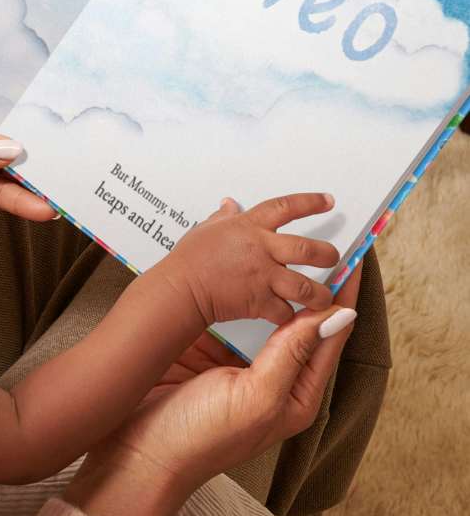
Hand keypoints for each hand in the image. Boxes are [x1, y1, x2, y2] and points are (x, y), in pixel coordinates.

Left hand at [0, 92, 55, 220]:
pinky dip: (16, 202)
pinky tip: (39, 208)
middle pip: (6, 149)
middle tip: (73, 170)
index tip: (59, 136)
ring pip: (6, 176)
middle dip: (39, 160)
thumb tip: (12, 150)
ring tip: (62, 197)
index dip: (27, 127)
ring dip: (33, 186)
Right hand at [66, 270, 358, 515]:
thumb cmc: (200, 437)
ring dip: (267, 283)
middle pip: (299, 322)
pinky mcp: (202, 351)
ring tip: (274, 247)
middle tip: (316, 244)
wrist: (138, 453)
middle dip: (308, 285)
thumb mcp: (256, 396)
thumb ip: (293, 353)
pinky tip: (231, 268)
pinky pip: (225, 314)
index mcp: (295, 394)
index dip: (341, 297)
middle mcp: (269, 376)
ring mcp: (235, 362)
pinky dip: (232, 291)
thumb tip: (336, 315)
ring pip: (260, 313)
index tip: (351, 259)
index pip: (330, 335)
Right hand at [155, 194, 339, 328]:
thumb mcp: (206, 229)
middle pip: (309, 249)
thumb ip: (223, 217)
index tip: (328, 200)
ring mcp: (264, 276)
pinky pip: (285, 310)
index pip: (286, 207)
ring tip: (325, 298)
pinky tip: (290, 316)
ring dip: (320, 295)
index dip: (310, 202)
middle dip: (328, 254)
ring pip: (307, 287)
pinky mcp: (260, 301)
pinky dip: (289, 315)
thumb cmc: (189, 258)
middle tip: (333, 258)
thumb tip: (230, 204)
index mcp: (251, 227)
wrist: (181, 287)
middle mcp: (263, 249)